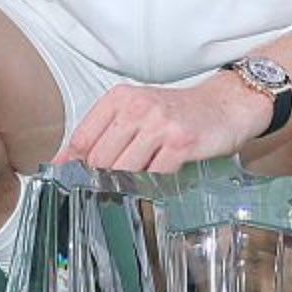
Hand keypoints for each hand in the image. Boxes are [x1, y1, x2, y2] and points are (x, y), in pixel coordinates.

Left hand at [59, 74, 266, 173]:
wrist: (225, 105)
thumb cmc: (178, 113)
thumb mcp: (137, 112)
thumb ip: (104, 133)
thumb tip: (66, 161)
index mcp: (120, 98)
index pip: (82, 138)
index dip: (73, 165)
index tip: (70, 181)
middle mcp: (137, 107)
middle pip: (99, 158)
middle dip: (98, 180)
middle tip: (103, 193)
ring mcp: (159, 124)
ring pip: (122, 169)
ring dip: (123, 185)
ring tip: (128, 190)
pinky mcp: (180, 142)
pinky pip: (153, 175)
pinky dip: (148, 186)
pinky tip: (152, 185)